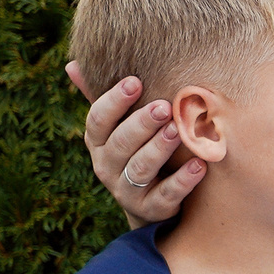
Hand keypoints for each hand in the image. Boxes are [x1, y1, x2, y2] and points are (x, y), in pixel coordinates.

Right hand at [72, 62, 202, 225]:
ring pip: (140, 168)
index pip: (98, 119)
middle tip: (164, 106)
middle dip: (142, 123)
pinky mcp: (151, 209)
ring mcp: (127, 190)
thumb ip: (103, 100)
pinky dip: (183, 180)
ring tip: (180, 130)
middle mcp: (107, 166)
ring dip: (160, 148)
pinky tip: (200, 165)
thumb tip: (73, 64)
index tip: (135, 81)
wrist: (149, 204)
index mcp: (98, 142)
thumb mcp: (118, 127)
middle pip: (121, 143)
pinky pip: (166, 195)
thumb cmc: (136, 151)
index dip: (114, 100)